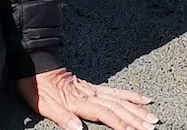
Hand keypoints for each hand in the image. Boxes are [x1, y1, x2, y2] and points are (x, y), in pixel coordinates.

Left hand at [16, 68, 156, 129]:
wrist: (33, 63)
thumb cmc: (36, 86)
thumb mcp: (43, 104)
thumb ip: (62, 117)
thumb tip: (79, 129)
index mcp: (78, 101)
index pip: (105, 114)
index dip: (121, 124)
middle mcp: (89, 94)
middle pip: (117, 107)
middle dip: (135, 118)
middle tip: (153, 126)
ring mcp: (92, 89)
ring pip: (119, 100)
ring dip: (136, 109)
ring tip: (152, 117)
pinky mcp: (91, 86)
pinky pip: (114, 91)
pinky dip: (129, 95)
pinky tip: (141, 98)